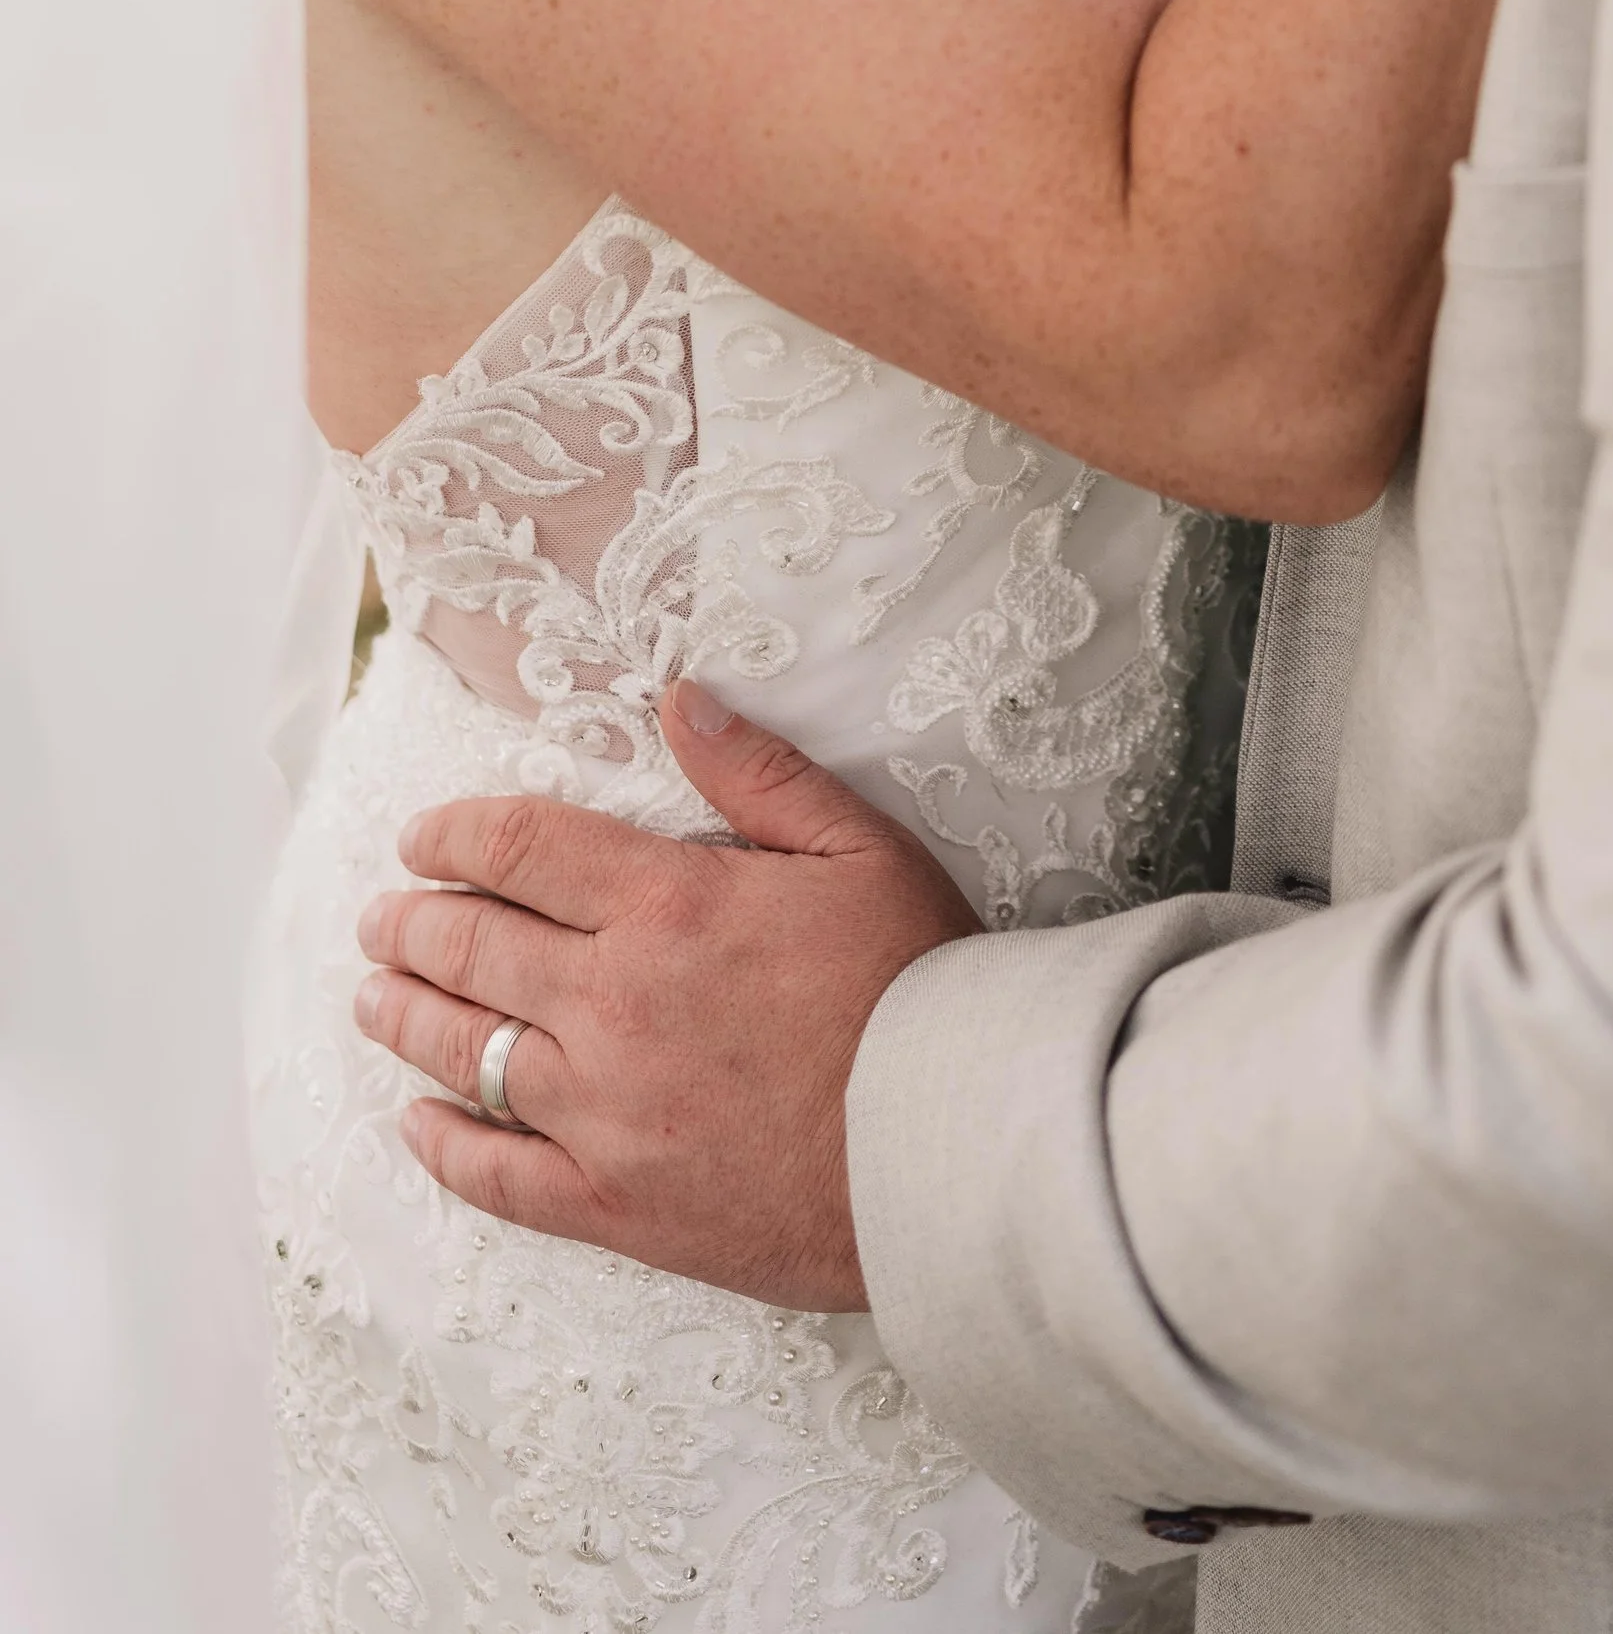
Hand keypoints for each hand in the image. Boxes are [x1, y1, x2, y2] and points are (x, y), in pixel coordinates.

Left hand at [353, 682, 980, 1307]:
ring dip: (407, 1017)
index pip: (521, 850)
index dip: (454, 835)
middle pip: (474, 948)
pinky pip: (497, 1176)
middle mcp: (612, 1002)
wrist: (948, 1148)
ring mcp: (603, 1112)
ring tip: (374, 996)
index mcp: (667, 904)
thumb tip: (678, 698)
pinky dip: (443, 1145)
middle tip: (381, 916)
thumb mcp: (857, 847)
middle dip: (413, 924)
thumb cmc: (915, 986)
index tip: (420, 837)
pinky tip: (416, 1122)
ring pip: (467, 1054)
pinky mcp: (613, 1204)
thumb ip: (758, 772)